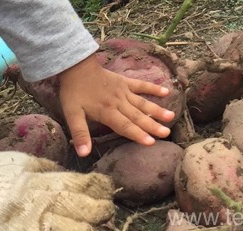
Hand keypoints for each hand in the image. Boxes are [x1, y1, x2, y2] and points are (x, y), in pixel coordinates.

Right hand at [0, 143, 115, 230]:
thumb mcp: (30, 165)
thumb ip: (55, 173)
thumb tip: (78, 179)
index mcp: (53, 183)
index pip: (93, 186)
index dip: (104, 191)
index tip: (105, 192)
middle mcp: (51, 205)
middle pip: (95, 213)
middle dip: (102, 213)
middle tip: (99, 213)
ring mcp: (41, 227)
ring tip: (79, 230)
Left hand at [58, 54, 175, 156]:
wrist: (75, 66)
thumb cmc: (73, 92)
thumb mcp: (71, 114)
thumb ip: (80, 133)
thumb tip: (83, 153)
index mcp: (107, 112)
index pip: (124, 126)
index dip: (137, 134)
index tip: (151, 142)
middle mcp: (119, 103)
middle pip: (137, 116)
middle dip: (152, 125)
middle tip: (166, 133)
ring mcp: (124, 92)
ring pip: (143, 103)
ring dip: (157, 110)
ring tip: (171, 117)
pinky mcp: (126, 83)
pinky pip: (141, 85)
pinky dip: (153, 88)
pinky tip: (166, 92)